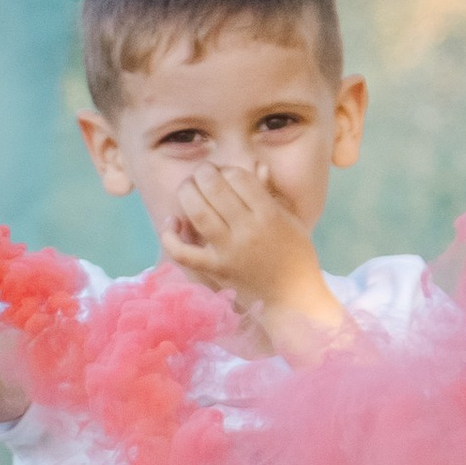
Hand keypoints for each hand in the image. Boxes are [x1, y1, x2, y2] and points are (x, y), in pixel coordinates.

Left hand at [165, 163, 346, 352]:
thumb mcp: (290, 220)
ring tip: (188, 188)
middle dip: (203, 172)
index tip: (226, 173)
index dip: (227, 169)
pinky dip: (170, 235)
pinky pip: (182, 251)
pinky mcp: (214, 269)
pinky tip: (172, 223)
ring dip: (186, 192)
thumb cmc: (295, 255)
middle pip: (213, 187)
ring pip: (196, 211)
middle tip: (202, 173)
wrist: (294, 299)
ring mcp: (228, 251)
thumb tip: (257, 166)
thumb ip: (272, 192)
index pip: (238, 176)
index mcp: (269, 214)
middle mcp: (247, 230)